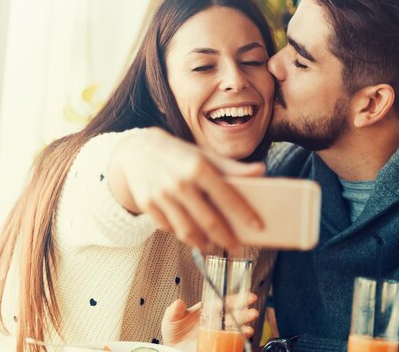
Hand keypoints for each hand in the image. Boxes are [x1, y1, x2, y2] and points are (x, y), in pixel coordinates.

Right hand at [108, 127, 264, 250]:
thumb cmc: (180, 154)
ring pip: (186, 230)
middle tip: (237, 247)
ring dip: (203, 243)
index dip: (244, 213)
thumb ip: (232, 167)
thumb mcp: (205, 155)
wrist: (137, 150)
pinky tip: (191, 235)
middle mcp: (179, 182)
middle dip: (226, 238)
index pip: (227, 195)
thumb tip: (261, 171)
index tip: (258, 227)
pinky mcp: (146, 204)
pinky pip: (168, 228)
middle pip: (208, 220)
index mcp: (198, 166)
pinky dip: (181, 234)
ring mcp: (161, 195)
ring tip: (214, 246)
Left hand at [162, 296, 258, 349]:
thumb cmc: (175, 332)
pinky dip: (240, 338)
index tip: (247, 296)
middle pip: (233, 315)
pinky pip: (232, 341)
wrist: (174, 350)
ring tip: (249, 325)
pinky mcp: (219, 344)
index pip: (224, 302)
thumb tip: (178, 302)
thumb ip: (174, 311)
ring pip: (235, 327)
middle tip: (252, 311)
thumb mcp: (171, 319)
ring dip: (244, 325)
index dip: (236, 299)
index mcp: (208, 310)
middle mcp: (216, 321)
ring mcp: (218, 333)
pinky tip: (245, 335)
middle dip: (244, 312)